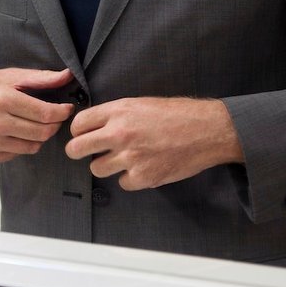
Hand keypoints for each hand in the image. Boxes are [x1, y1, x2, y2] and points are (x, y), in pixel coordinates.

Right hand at [0, 68, 74, 163]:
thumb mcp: (8, 76)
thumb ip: (40, 78)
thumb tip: (68, 76)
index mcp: (1, 99)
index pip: (45, 113)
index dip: (62, 112)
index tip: (66, 108)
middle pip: (42, 132)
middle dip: (54, 125)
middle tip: (53, 116)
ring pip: (33, 146)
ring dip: (38, 135)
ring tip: (31, 122)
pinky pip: (17, 153)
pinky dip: (21, 143)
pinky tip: (13, 132)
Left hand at [65, 97, 243, 189]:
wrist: (208, 130)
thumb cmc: (178, 114)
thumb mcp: (141, 103)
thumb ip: (115, 114)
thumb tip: (94, 125)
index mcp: (118, 111)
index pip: (78, 124)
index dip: (77, 131)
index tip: (81, 135)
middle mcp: (120, 134)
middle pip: (76, 149)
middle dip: (77, 151)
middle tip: (84, 152)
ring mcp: (131, 157)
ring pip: (96, 169)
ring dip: (105, 166)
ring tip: (120, 159)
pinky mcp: (144, 177)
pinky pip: (122, 183)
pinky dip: (129, 178)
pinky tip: (141, 168)